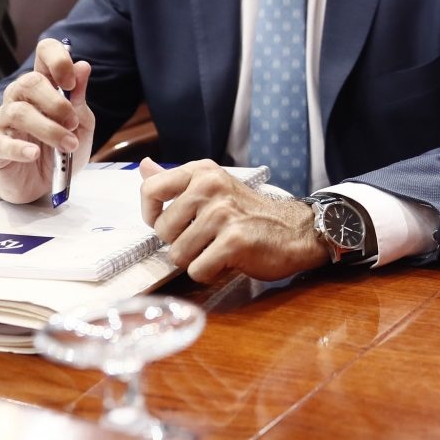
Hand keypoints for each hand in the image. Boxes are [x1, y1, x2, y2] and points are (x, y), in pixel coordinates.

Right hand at [0, 38, 94, 203]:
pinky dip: (20, 148)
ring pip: (19, 113)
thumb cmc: (62, 148)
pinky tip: (34, 154)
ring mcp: (3, 121)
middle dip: (56, 102)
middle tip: (73, 123)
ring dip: (49, 129)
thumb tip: (83, 65)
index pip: (44, 53)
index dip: (58, 59)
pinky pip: (2, 142)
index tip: (71, 82)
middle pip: (29, 82)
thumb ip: (79, 97)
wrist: (45, 184)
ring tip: (68, 145)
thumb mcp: (81, 124)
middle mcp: (19, 97)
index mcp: (44, 85)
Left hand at [140, 158, 329, 281]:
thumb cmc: (250, 213)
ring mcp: (222, 214)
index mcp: (203, 172)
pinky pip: (197, 270)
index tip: (171, 223)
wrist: (296, 230)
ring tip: (219, 249)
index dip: (151, 215)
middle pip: (162, 230)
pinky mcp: (233, 241)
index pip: (150, 189)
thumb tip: (144, 166)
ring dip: (197, 260)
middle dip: (180, 243)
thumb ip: (176, 182)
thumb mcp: (214, 188)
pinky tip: (228, 261)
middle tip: (208, 238)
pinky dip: (211, 273)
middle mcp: (211, 187)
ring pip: (178, 255)